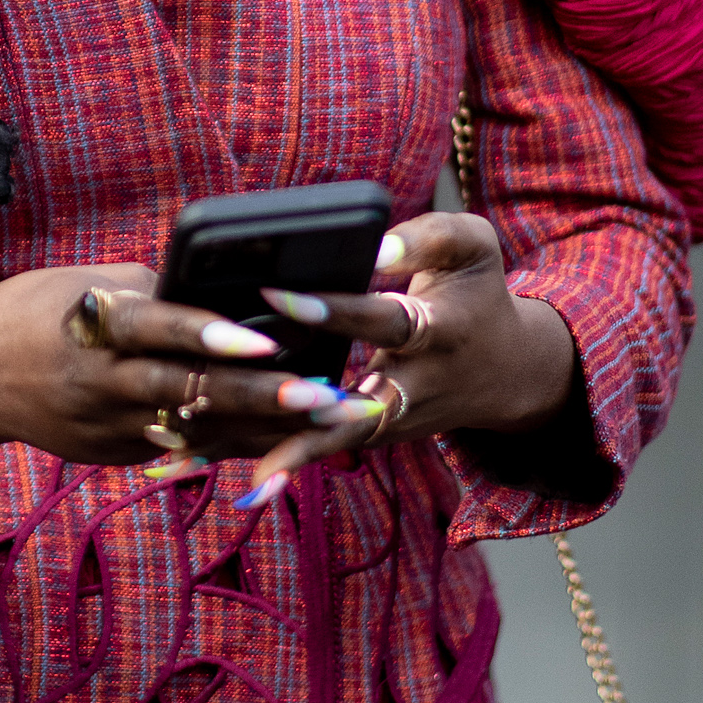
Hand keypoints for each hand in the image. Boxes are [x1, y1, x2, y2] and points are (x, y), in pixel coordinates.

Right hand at [0, 260, 383, 554]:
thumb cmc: (37, 310)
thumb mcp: (85, 284)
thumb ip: (153, 290)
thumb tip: (228, 286)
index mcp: (91, 326)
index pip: (155, 328)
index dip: (209, 334)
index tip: (265, 338)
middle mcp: (99, 382)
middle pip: (186, 391)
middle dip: (258, 395)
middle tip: (323, 395)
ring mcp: (106, 427)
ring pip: (195, 430)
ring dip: (263, 426)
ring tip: (324, 420)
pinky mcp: (113, 454)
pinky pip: (182, 448)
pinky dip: (232, 441)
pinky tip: (288, 439)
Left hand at [229, 211, 578, 506]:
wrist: (504, 372)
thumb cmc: (473, 296)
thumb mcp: (471, 248)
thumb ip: (427, 236)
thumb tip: (373, 243)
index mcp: (437, 332)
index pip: (381, 320)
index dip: (333, 310)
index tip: (277, 294)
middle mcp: (411, 387)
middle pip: (347, 403)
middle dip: (291, 402)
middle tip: (227, 396)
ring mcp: (388, 422)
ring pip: (323, 439)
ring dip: (269, 449)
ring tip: (199, 456)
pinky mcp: (367, 439)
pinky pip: (313, 447)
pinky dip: (264, 457)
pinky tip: (203, 466)